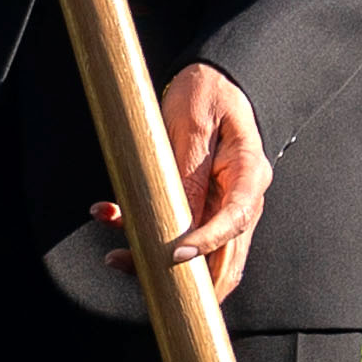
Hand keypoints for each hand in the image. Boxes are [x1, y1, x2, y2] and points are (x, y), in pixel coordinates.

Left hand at [93, 62, 269, 301]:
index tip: (178, 254)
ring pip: (200, 257)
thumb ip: (188, 173)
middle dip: (190, 281)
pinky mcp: (200, 208)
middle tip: (147, 280)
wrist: (212, 80)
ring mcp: (223, 208)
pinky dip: (146, 238)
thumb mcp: (194, 124)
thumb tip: (179, 225)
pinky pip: (179, 234)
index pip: (237, 218)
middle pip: (226, 257)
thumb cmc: (207, 93)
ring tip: (115, 257)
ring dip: (159, 265)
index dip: (209, 242)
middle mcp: (242, 199)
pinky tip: (112, 219)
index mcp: (249, 173)